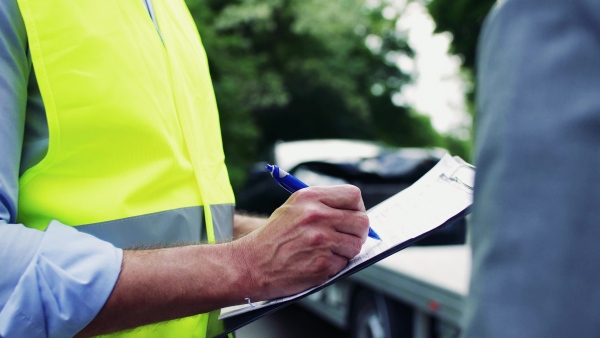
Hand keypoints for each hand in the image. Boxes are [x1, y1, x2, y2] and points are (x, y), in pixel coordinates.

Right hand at [234, 185, 369, 300]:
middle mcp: (316, 216)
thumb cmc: (273, 237)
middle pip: (361, 221)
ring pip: (356, 245)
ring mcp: (320, 241)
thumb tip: (353, 212)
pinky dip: (334, 266)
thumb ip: (322, 205)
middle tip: (347, 238)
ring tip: (327, 252)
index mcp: (310, 198)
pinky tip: (316, 263)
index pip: (353, 196)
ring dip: (346, 251)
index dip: (358, 208)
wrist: (251, 264)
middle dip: (358, 232)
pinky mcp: (322, 264)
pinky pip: (344, 264)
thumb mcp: (293, 207)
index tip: (353, 217)